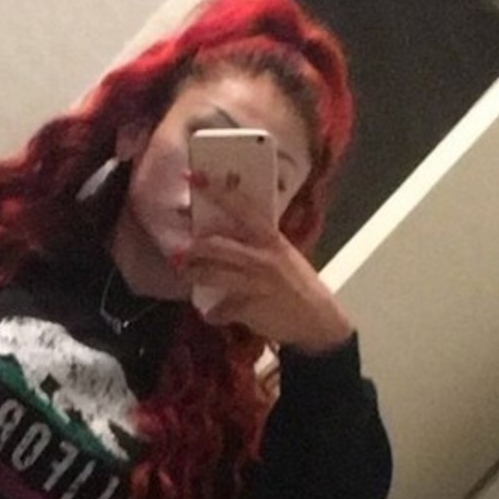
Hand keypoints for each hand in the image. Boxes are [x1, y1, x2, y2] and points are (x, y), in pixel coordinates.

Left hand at [172, 205, 354, 354]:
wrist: (319, 321)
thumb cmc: (300, 284)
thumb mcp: (285, 255)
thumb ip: (260, 243)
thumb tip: (232, 230)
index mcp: (272, 239)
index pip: (243, 208)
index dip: (217, 192)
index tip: (194, 178)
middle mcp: (263, 258)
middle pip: (217, 245)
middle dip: (193, 248)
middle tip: (179, 250)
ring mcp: (255, 284)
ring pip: (211, 274)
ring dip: (192, 275)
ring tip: (185, 274)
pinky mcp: (249, 308)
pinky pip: (220, 310)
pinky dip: (213, 314)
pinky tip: (212, 314)